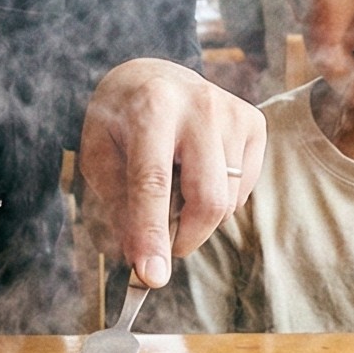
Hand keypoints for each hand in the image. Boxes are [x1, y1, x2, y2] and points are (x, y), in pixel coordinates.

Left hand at [79, 58, 265, 287]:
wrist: (151, 76)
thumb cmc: (119, 121)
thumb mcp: (99, 156)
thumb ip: (119, 205)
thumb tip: (143, 260)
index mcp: (152, 108)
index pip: (154, 182)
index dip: (152, 233)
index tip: (152, 276)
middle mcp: (199, 105)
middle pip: (207, 198)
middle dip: (184, 238)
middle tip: (162, 249)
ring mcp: (232, 112)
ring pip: (227, 201)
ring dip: (197, 218)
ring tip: (175, 191)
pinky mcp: (254, 122)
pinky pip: (243, 189)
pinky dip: (220, 199)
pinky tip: (197, 174)